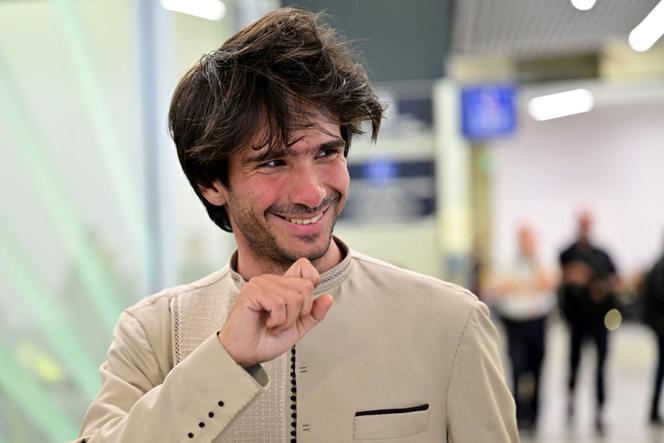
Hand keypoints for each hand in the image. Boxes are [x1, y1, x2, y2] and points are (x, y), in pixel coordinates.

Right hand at [219, 258, 333, 366]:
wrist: (243, 355)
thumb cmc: (264, 340)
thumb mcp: (297, 328)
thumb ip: (313, 313)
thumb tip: (329, 298)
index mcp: (282, 284)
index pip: (305, 266)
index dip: (311, 284)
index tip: (301, 307)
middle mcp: (272, 280)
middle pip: (306, 285)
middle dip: (300, 312)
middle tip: (284, 323)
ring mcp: (261, 283)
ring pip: (294, 297)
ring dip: (287, 320)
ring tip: (274, 326)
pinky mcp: (252, 292)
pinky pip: (279, 303)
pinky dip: (277, 320)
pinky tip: (267, 324)